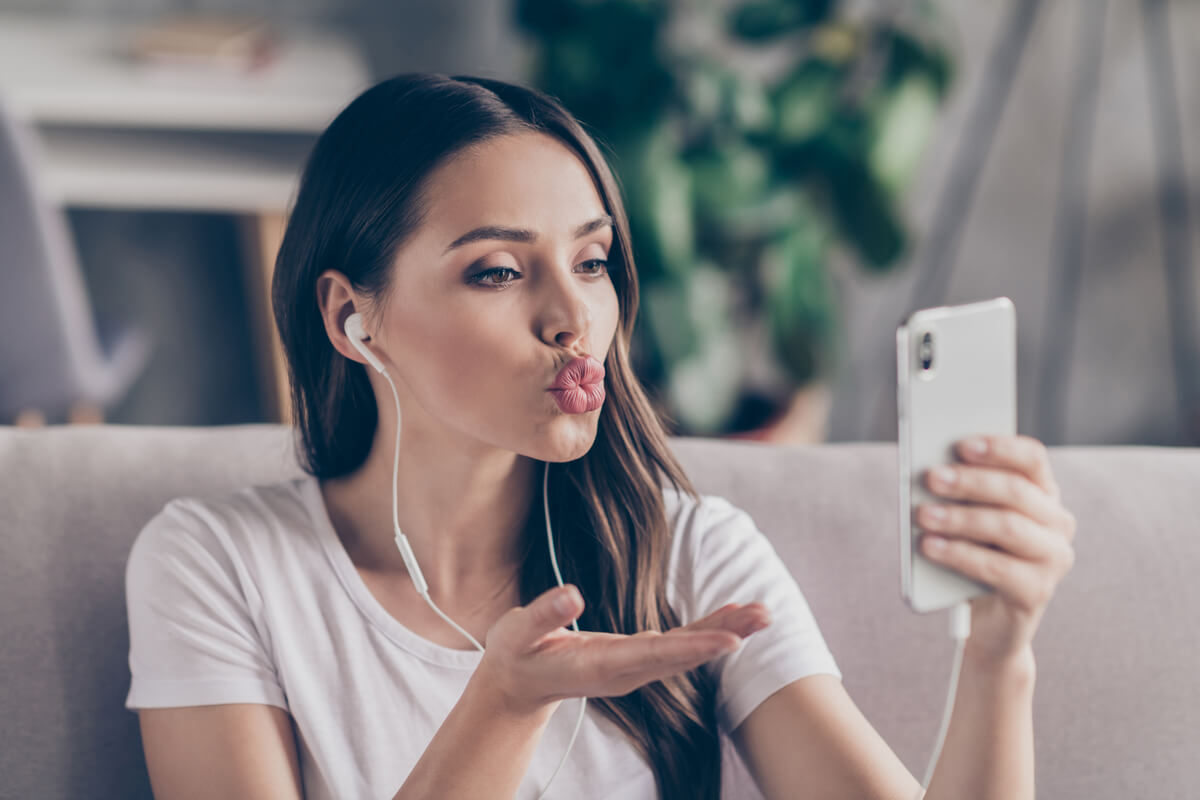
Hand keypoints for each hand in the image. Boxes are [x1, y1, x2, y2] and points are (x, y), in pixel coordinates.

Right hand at [475, 584, 770, 716]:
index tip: (730, 641)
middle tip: (764, 617)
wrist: (519, 684)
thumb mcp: (517, 633)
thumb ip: (543, 615)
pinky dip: (707, 630)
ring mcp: (634, 667)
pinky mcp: (636, 658)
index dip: (694, 647)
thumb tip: (574, 594)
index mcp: (601, 665)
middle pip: (683, 654)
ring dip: (725, 632)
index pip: (654, 654)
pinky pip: (679, 645)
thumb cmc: (517, 654)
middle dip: (725, 636)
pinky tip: (731, 617)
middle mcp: (626, 670)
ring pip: (687, 650)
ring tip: (761, 613)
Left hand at [917, 434, 1076, 665]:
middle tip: (932, 477)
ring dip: (960, 518)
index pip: (1032, 459)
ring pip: (1008, 527)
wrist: (988, 620)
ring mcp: (1053, 558)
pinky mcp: (1037, 591)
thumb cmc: (974, 555)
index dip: (999, 447)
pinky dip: (959, 554)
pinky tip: (930, 546)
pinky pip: (997, 568)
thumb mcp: (969, 520)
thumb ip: (960, 495)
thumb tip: (932, 472)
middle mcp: (1057, 523)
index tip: (962, 444)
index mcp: (1043, 494)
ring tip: (924, 515)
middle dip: (970, 482)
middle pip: (1016, 491)